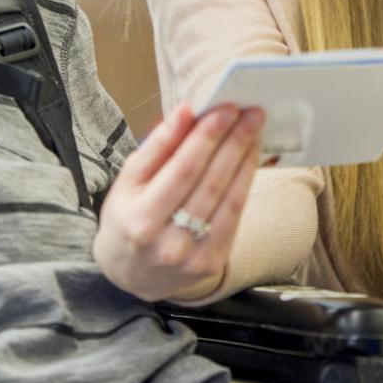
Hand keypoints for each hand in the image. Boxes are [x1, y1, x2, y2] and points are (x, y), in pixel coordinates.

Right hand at [93, 103, 262, 303]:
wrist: (131, 273)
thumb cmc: (127, 217)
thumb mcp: (128, 181)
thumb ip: (157, 146)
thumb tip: (186, 111)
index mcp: (140, 220)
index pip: (182, 170)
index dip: (207, 137)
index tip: (227, 109)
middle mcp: (168, 243)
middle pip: (211, 182)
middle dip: (234, 141)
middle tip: (251, 112)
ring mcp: (193, 257)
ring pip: (229, 199)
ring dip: (246, 158)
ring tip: (255, 129)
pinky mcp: (212, 263)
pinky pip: (236, 216)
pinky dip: (246, 182)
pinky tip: (249, 157)